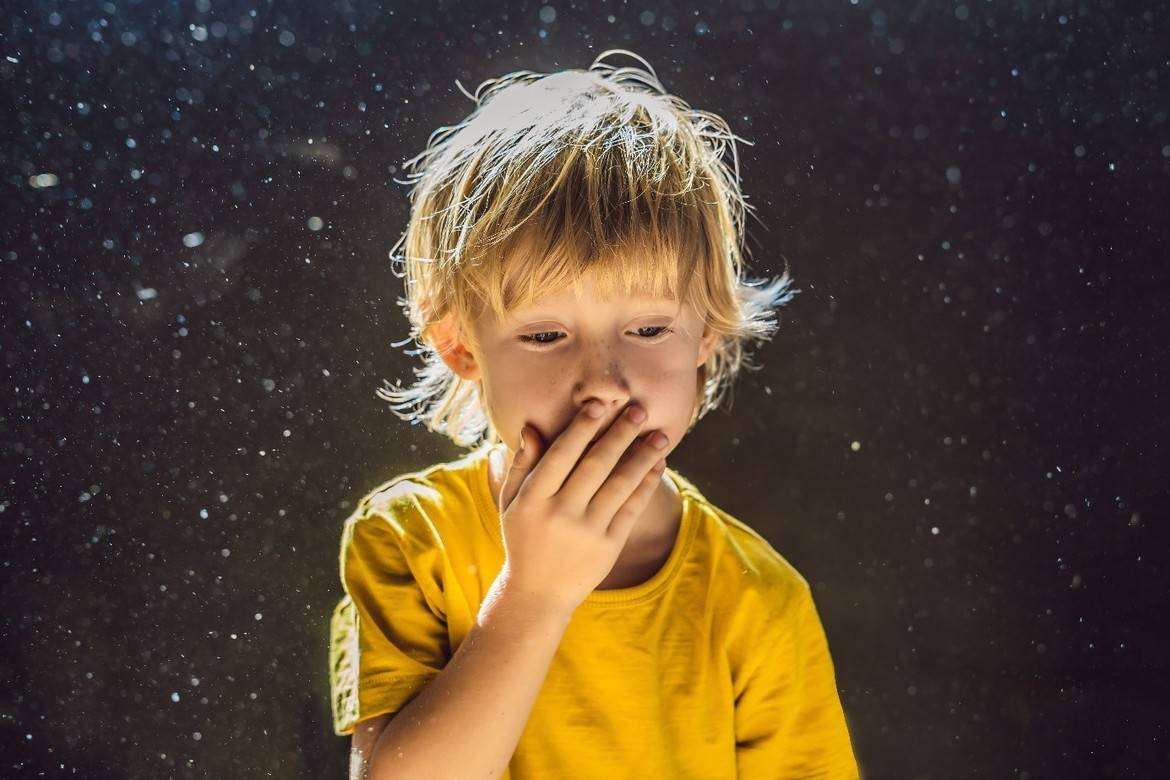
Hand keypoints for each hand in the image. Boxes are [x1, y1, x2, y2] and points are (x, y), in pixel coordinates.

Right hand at [492, 401, 668, 615]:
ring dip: (643, 456)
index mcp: (533, 499)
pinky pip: (632, 508)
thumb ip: (521, 465)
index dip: (581, 429)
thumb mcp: (511, 503)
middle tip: (639, 409)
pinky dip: (647, 484)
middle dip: (619, 434)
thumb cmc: (524, 538)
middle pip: (595, 466)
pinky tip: (658, 464)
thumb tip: (531, 426)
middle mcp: (560, 513)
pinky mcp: (609, 546)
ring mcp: (587, 530)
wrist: (538, 593)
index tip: (599, 405)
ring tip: (660, 434)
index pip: (560, 456)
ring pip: (619, 485)